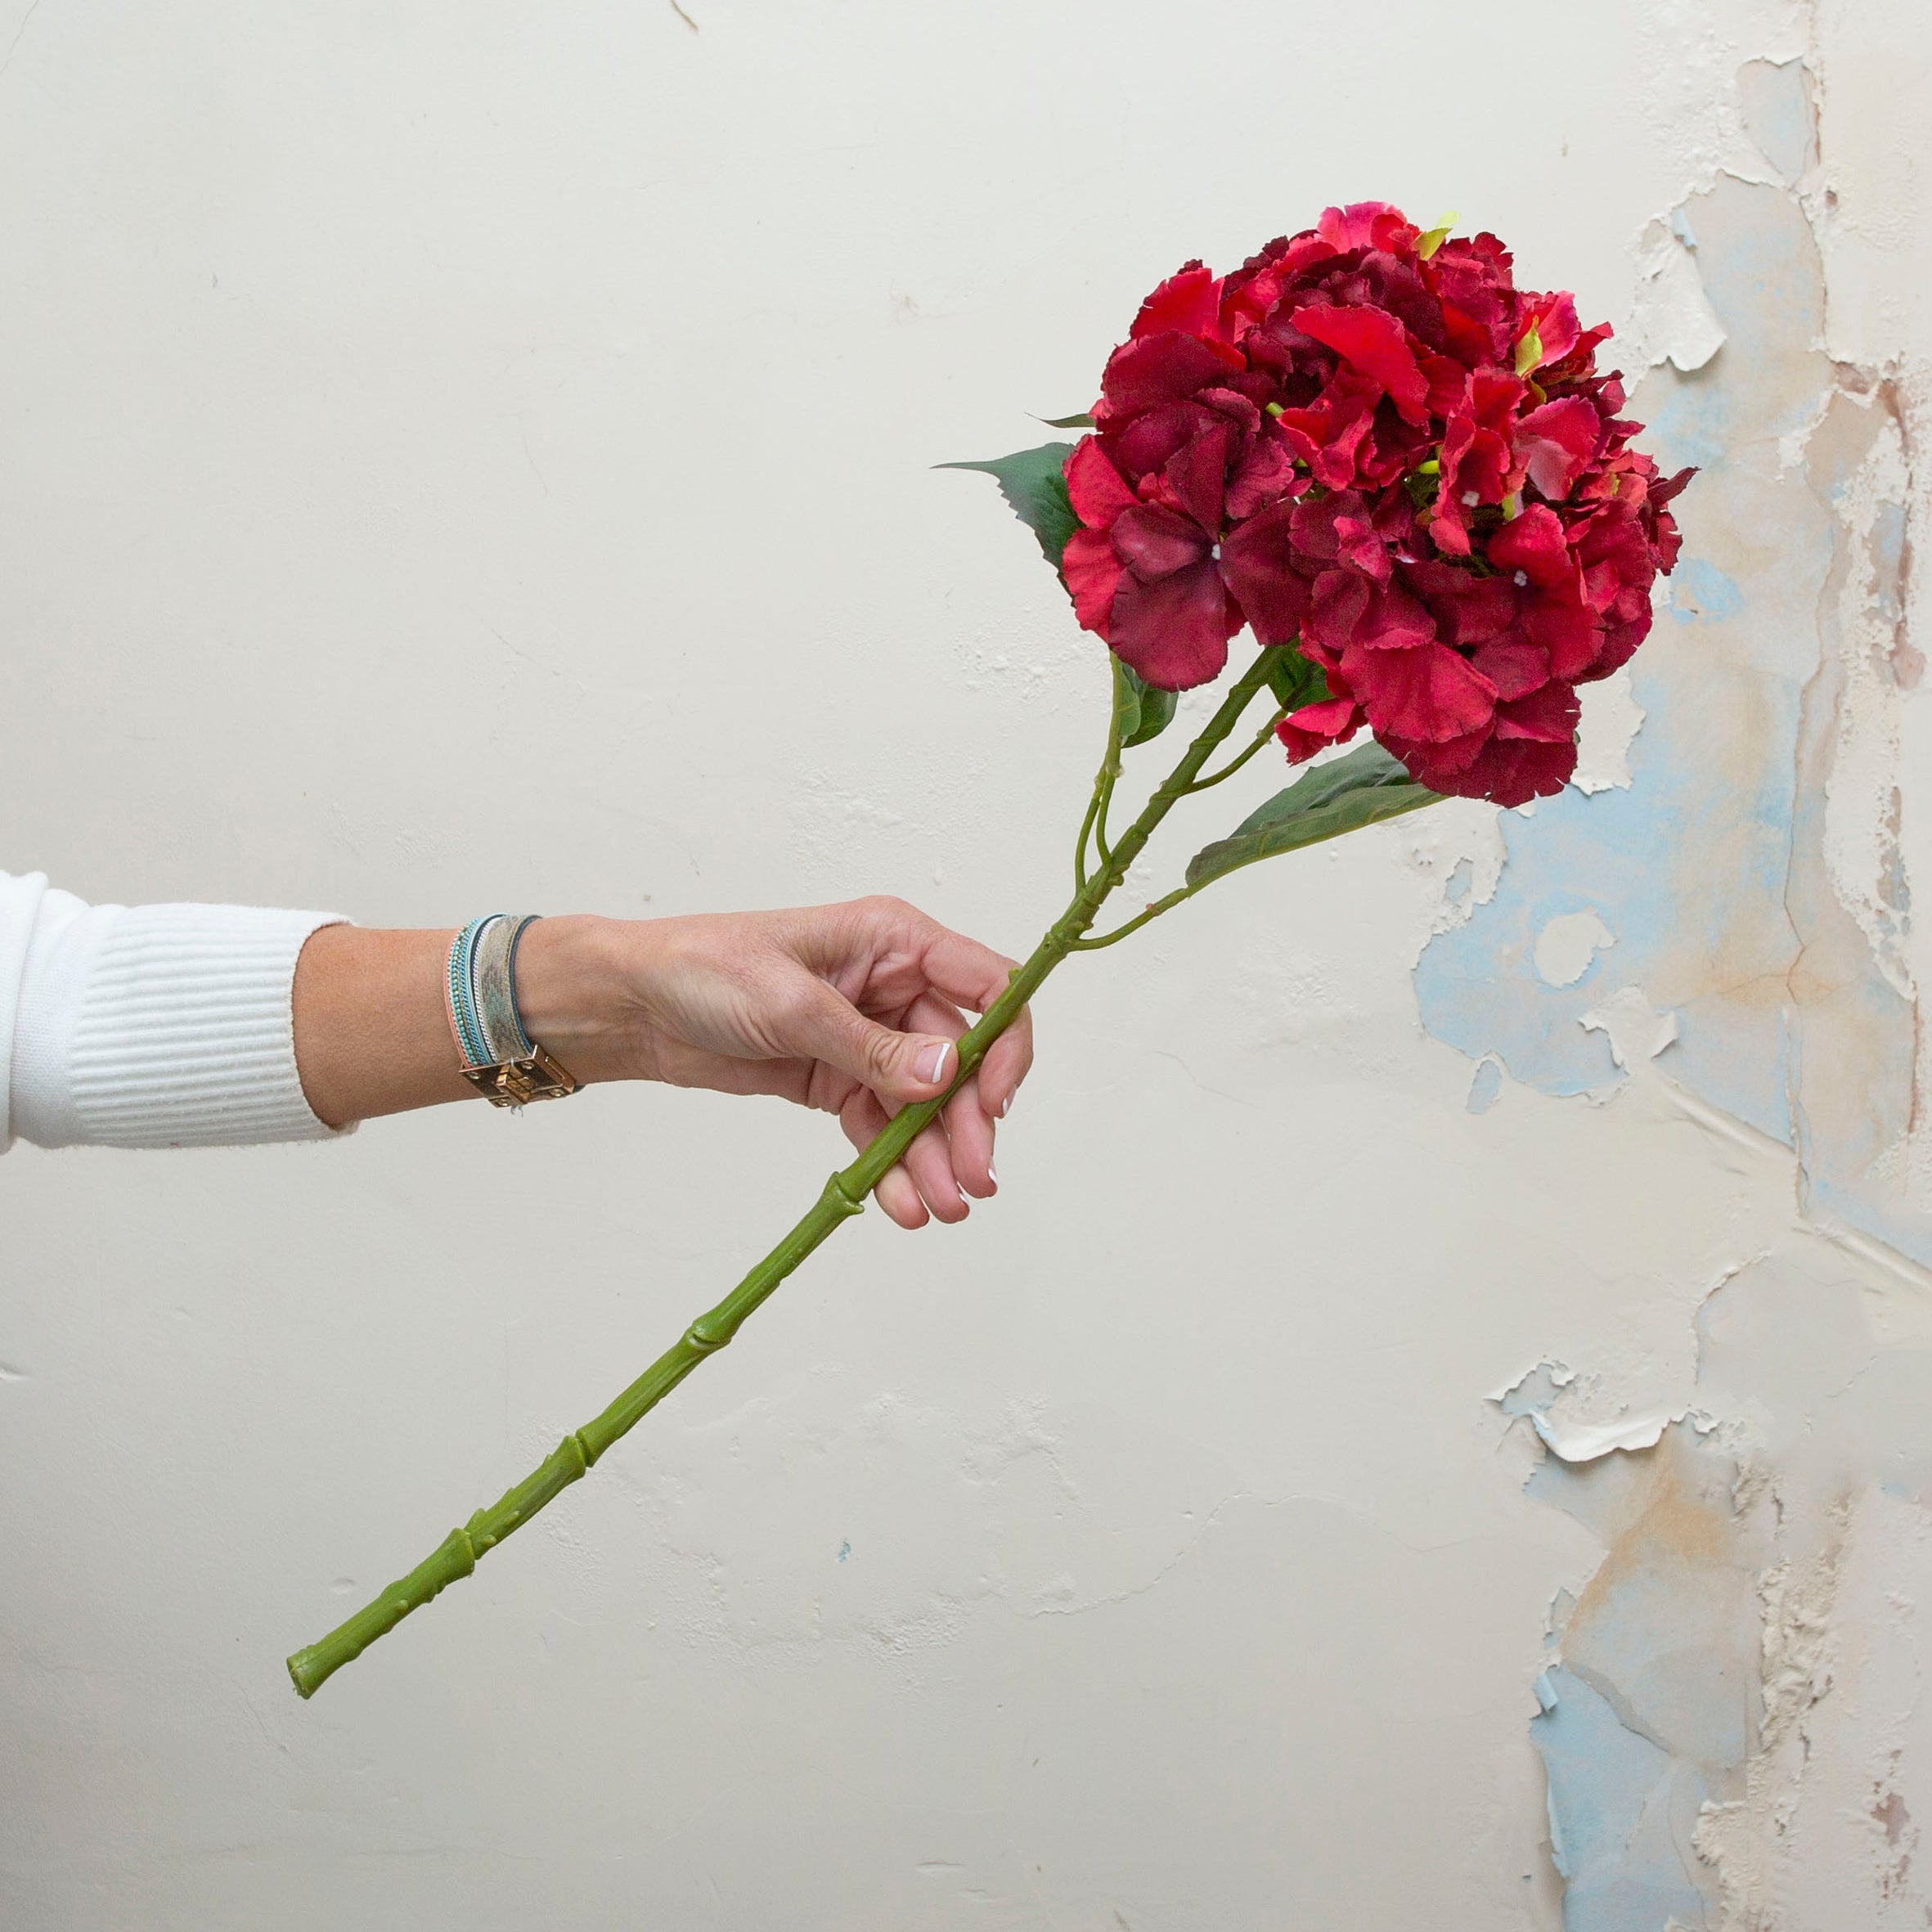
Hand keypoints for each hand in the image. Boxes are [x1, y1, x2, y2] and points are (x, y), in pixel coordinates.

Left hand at [517, 899, 1032, 1229]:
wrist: (634, 1006)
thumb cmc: (702, 969)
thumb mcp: (790, 1002)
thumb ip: (871, 1045)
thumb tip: (947, 1073)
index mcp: (894, 941)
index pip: (988, 986)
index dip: (1006, 1045)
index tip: (996, 1104)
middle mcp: (893, 988)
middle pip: (963, 1060)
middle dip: (969, 1123)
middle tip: (971, 1182)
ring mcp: (869, 1038)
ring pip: (925, 1104)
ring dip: (936, 1156)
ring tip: (941, 1208)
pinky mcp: (839, 1080)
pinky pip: (882, 1126)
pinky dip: (894, 1165)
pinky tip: (902, 1203)